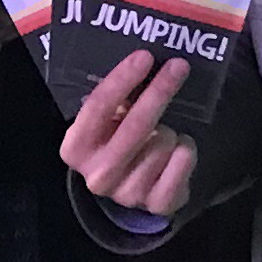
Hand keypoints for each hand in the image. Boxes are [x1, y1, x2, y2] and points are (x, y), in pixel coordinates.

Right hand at [60, 49, 194, 217]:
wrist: (128, 188)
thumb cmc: (115, 142)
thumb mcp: (104, 122)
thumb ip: (115, 99)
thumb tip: (142, 63)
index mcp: (76, 149)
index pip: (98, 107)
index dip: (123, 79)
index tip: (145, 56)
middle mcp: (97, 175)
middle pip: (135, 125)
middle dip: (159, 91)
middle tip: (178, 67)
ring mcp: (127, 194)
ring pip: (164, 142)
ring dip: (170, 130)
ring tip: (161, 135)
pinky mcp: (157, 205)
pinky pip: (182, 163)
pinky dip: (185, 150)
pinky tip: (177, 150)